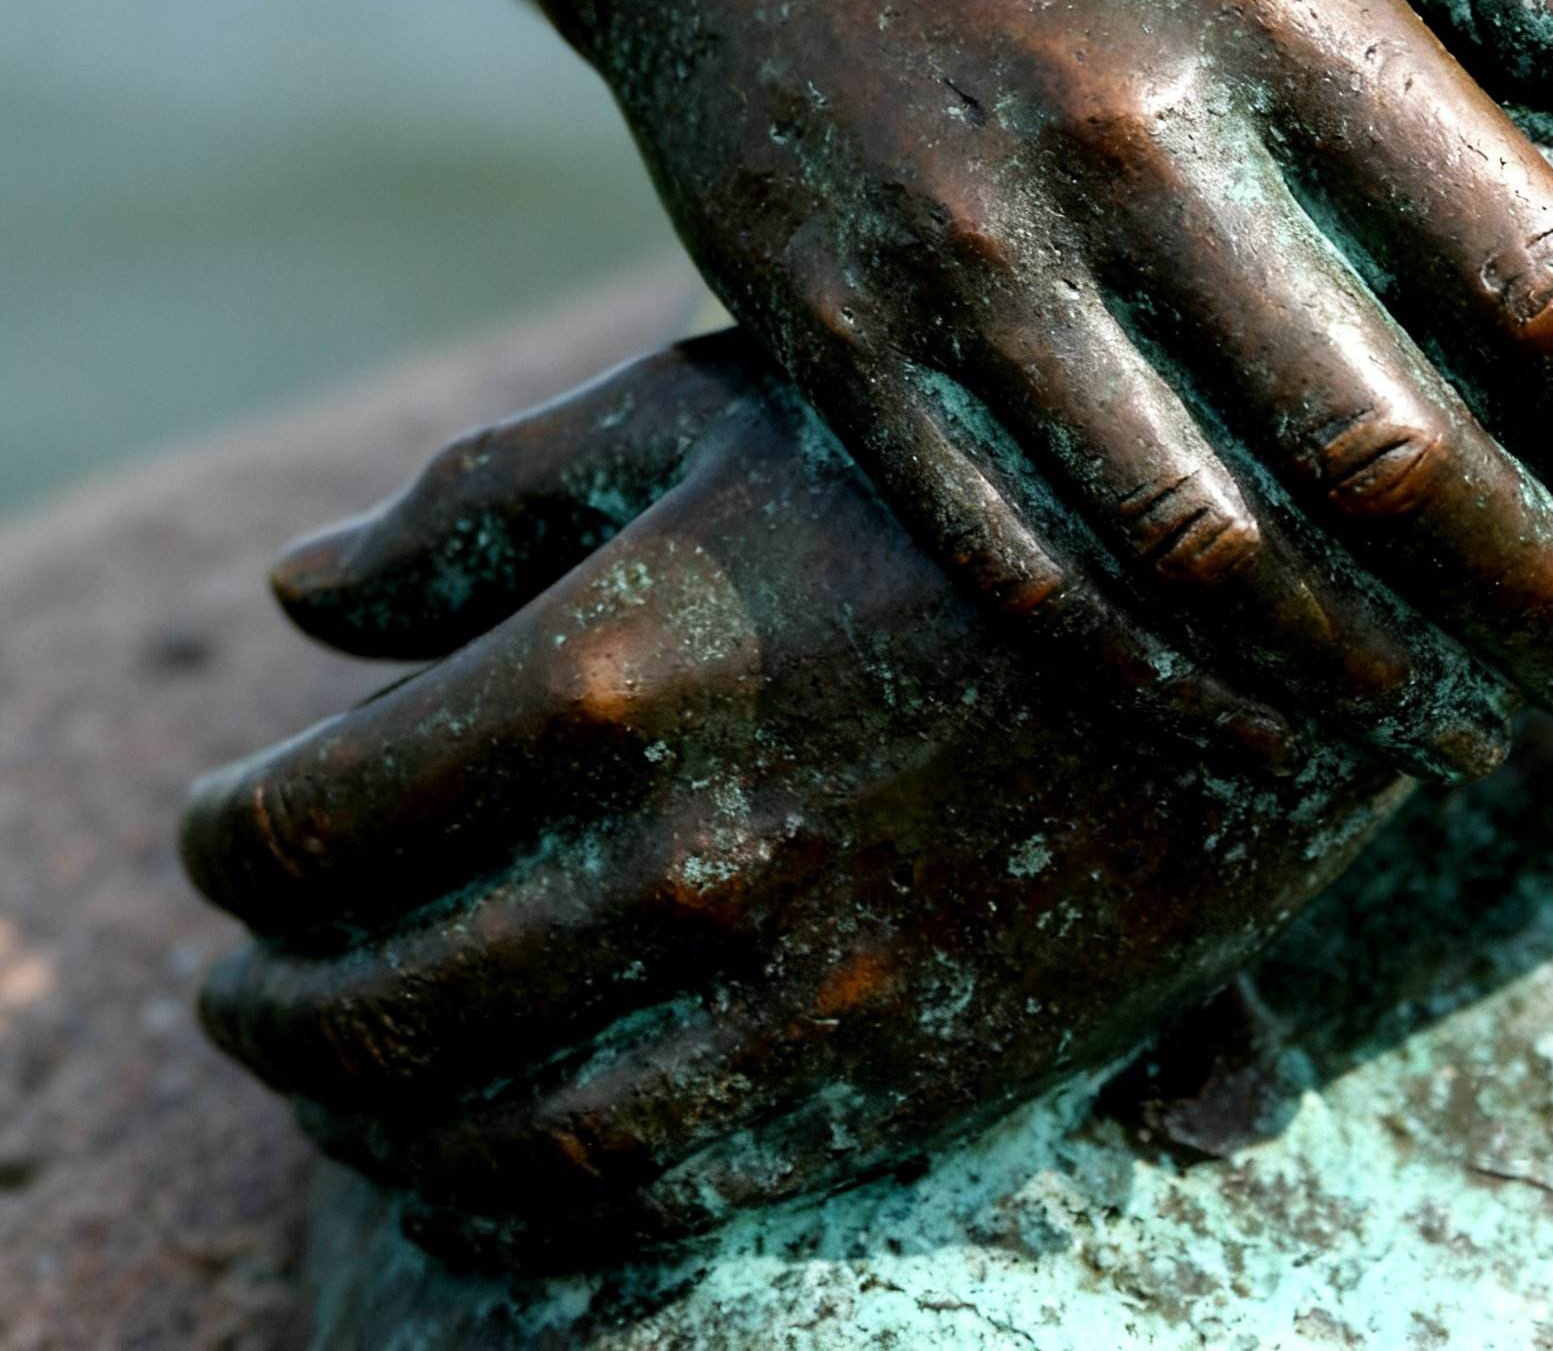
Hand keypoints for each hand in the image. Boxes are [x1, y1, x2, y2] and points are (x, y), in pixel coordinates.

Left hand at [183, 341, 1410, 1267]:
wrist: (1268, 578)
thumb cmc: (967, 455)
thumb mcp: (725, 406)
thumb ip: (489, 497)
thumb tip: (295, 596)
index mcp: (619, 659)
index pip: (313, 824)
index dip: (231, 845)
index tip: (225, 837)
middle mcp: (690, 850)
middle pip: (370, 1003)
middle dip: (269, 1003)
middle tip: (239, 981)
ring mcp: (804, 987)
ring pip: (493, 1135)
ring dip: (372, 1126)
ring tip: (338, 1080)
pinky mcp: (910, 1073)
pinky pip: (660, 1200)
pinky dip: (527, 1205)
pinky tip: (491, 1157)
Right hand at [511, 0, 1552, 746]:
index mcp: (1273, 6)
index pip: (1534, 275)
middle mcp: (1124, 141)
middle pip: (1387, 450)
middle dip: (1543, 603)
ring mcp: (964, 259)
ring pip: (1204, 550)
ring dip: (1371, 684)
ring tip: (1479, 743)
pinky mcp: (839, 347)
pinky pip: (1025, 569)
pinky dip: (1166, 687)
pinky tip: (1272, 734)